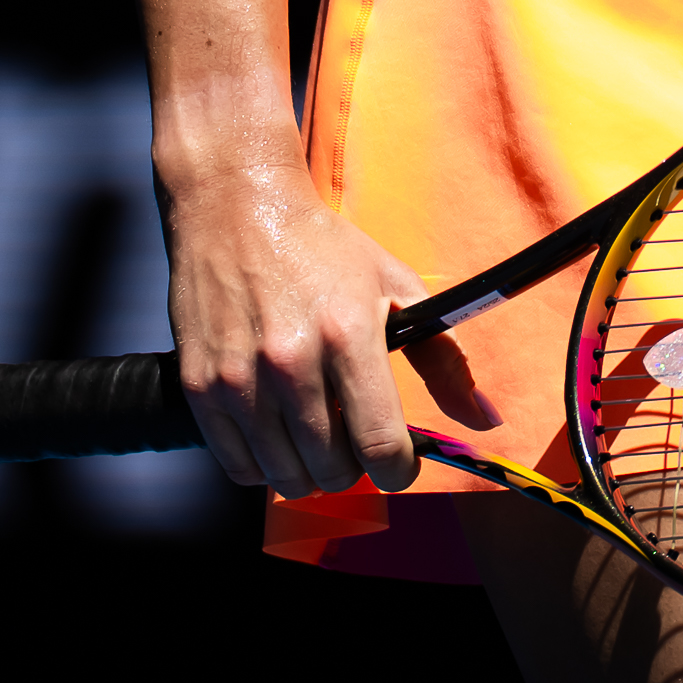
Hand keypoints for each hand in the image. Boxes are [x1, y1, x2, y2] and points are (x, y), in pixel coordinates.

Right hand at [160, 146, 503, 495]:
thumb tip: (484, 421)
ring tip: (316, 433)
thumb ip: (444, 358)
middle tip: (353, 436)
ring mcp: (238, 377)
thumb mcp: (394, 285)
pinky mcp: (199, 385)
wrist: (233, 204)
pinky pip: (238, 467)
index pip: (381, 447)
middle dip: (354, 467)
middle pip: (333, 471)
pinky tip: (277, 432)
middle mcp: (290, 361)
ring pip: (285, 477)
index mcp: (348, 334)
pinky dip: (264, 465)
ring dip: (310, 470)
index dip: (398, 470)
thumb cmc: (320, 246)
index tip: (398, 462)